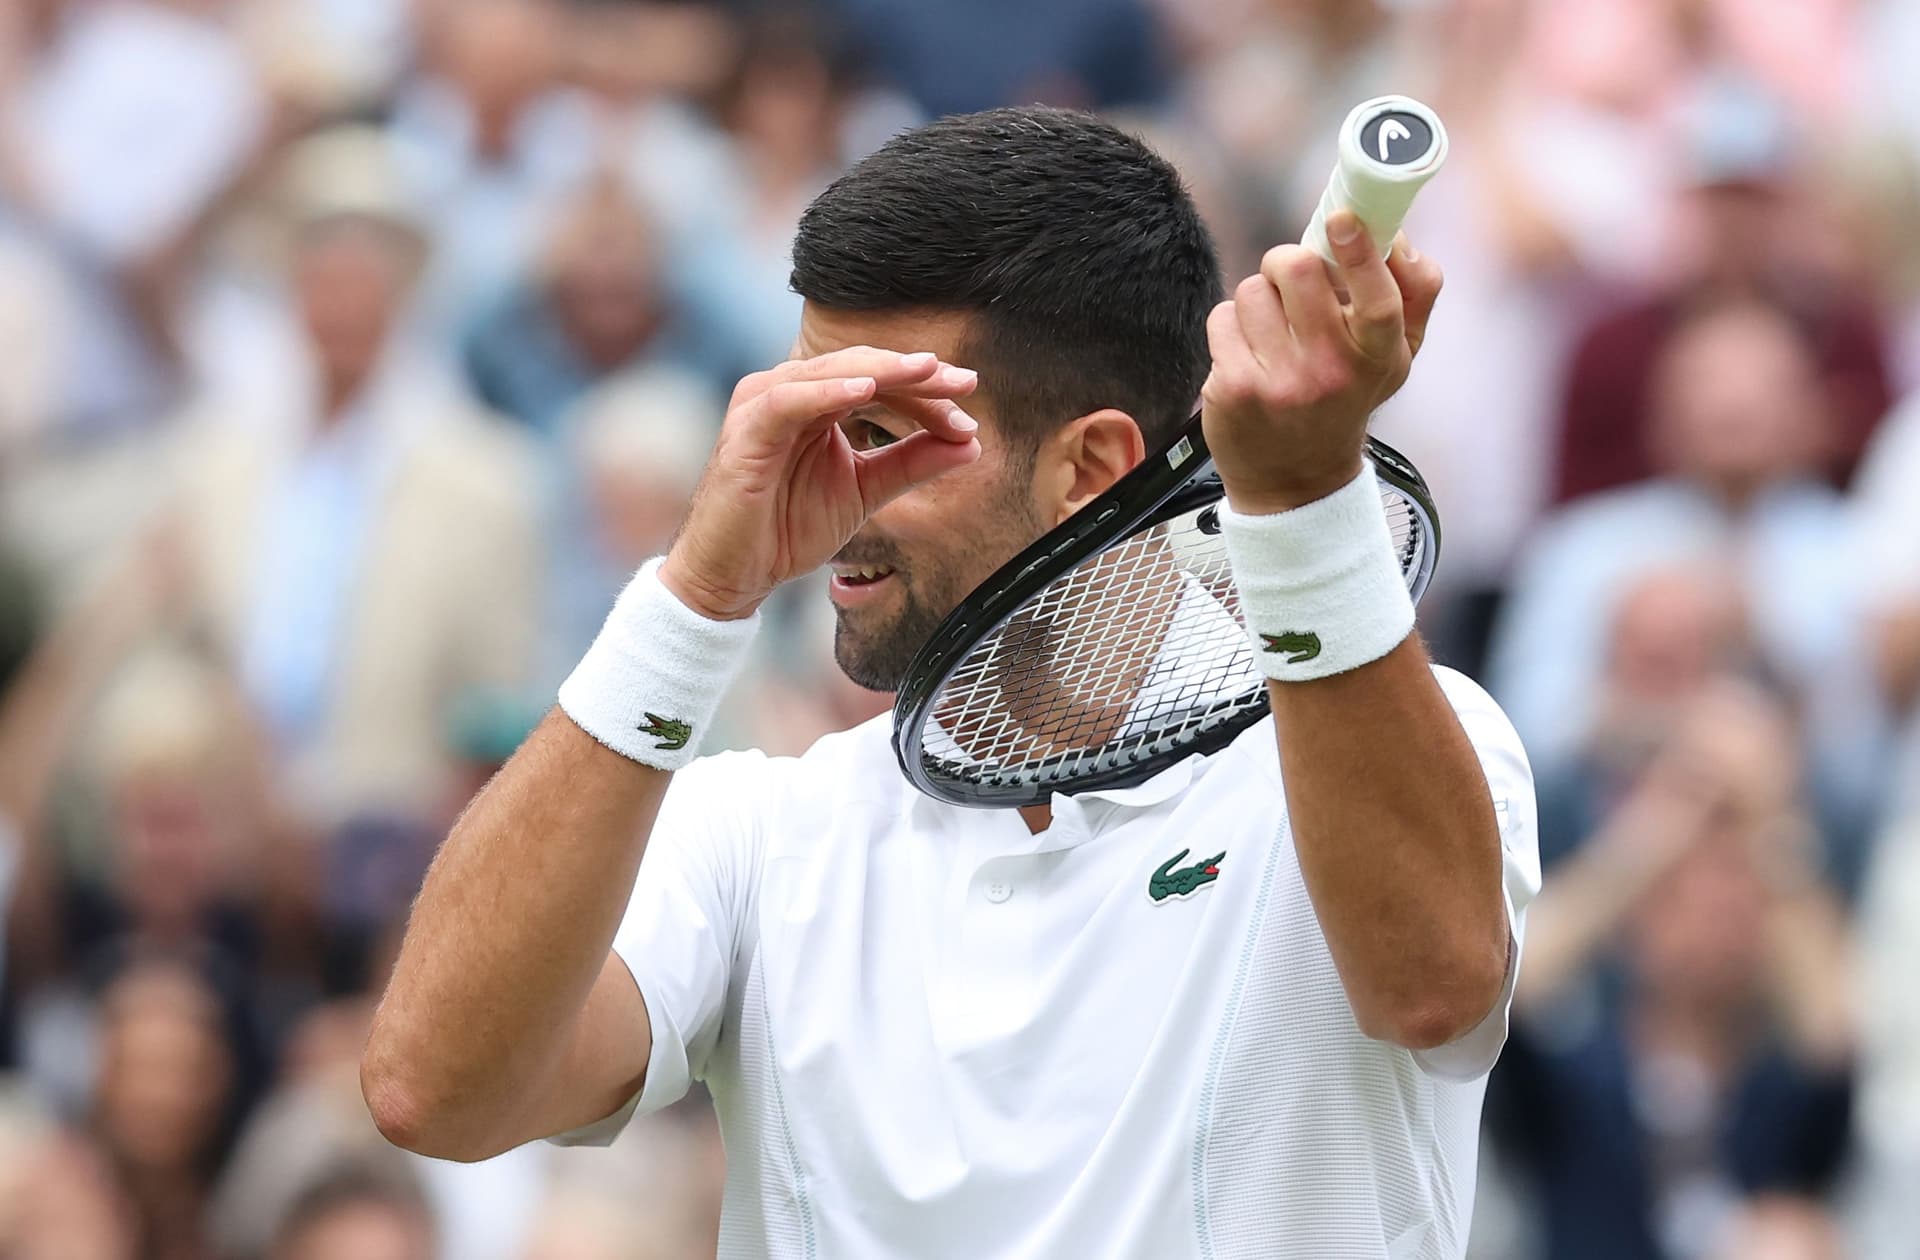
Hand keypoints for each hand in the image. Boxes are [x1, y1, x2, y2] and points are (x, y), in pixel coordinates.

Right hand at [660, 348, 981, 619]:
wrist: (735, 574)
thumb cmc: (788, 528)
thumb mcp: (865, 491)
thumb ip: (911, 463)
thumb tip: (971, 444)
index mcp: (816, 402)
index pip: (878, 379)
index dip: (926, 389)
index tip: (969, 405)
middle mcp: (789, 392)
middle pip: (860, 367)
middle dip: (914, 374)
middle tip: (962, 381)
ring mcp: (763, 405)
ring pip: (829, 372)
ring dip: (881, 372)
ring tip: (926, 372)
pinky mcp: (746, 429)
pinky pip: (789, 399)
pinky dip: (828, 392)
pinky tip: (866, 390)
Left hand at [1200, 211, 1442, 513]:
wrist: (1295, 483)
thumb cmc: (1345, 400)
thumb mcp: (1394, 359)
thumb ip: (1415, 295)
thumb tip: (1400, 237)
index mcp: (1379, 357)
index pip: (1380, 299)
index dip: (1360, 253)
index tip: (1341, 219)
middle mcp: (1331, 371)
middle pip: (1299, 269)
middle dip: (1288, 263)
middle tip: (1292, 283)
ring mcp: (1280, 381)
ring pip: (1253, 290)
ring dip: (1258, 301)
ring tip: (1271, 335)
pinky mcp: (1234, 387)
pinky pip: (1222, 318)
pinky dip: (1230, 328)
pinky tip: (1247, 357)